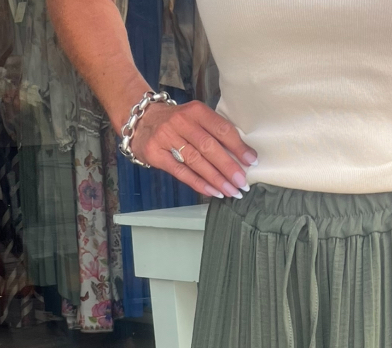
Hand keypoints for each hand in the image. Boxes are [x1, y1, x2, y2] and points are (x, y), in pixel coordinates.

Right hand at [129, 99, 256, 198]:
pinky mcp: (156, 154)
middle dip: (228, 167)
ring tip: (231, 191)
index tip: (251, 161)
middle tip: (242, 183)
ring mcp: (166, 137)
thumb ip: (213, 132)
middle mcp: (180, 122)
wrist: (141, 120)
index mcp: (195, 111)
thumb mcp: (195, 118)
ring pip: (196, 161)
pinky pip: (181, 172)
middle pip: (209, 147)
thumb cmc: (176, 123)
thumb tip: (241, 156)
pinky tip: (213, 192)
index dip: (237, 146)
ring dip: (216, 179)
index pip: (220, 129)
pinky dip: (199, 184)